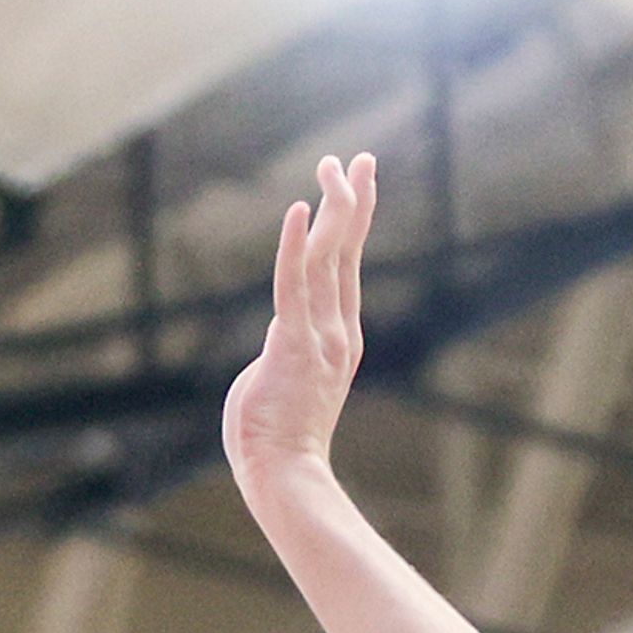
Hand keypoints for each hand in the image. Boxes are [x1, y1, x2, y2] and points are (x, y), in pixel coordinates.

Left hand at [225, 152, 376, 478]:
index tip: (358, 184)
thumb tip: (279, 341)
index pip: (347, 268)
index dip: (353, 223)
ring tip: (334, 166)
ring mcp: (319, 336)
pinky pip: (293, 285)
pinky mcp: (292, 344)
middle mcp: (336, 329)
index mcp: (337, 337)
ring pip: (328, 258)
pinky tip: (300, 209)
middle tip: (357, 158)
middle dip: (353, 200)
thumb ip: (287, 351)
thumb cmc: (275, 440)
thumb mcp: (286, 383)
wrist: (284, 475)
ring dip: (332, 208)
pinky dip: (296, 245)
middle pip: (347, 251)